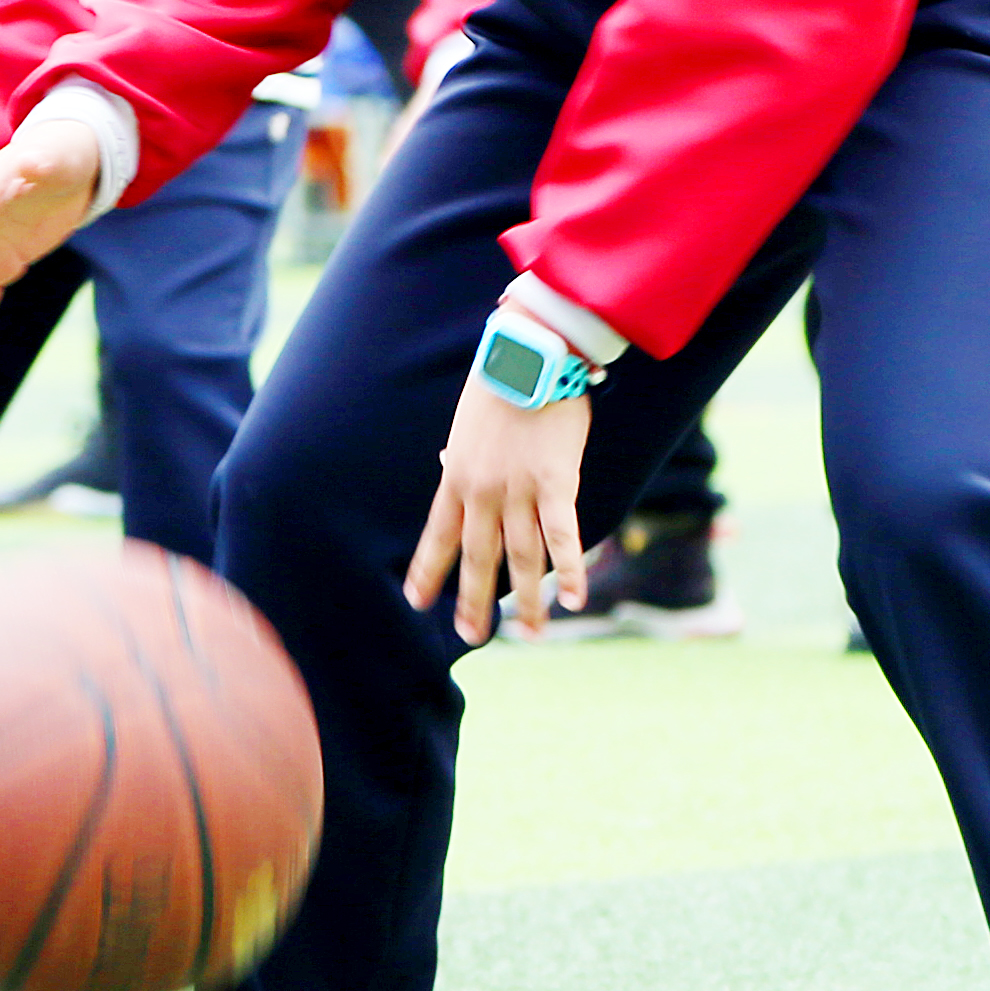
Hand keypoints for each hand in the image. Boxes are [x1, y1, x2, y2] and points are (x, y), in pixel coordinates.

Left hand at [403, 375, 592, 643]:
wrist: (531, 354)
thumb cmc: (502, 381)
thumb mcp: (467, 424)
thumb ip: (460, 454)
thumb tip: (445, 465)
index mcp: (456, 477)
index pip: (438, 536)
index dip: (428, 571)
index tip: (417, 602)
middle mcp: (482, 492)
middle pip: (478, 558)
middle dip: (474, 602)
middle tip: (472, 636)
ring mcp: (519, 491)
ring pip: (521, 558)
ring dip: (527, 602)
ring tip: (531, 634)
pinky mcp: (556, 483)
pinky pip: (561, 535)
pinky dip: (567, 570)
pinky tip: (572, 599)